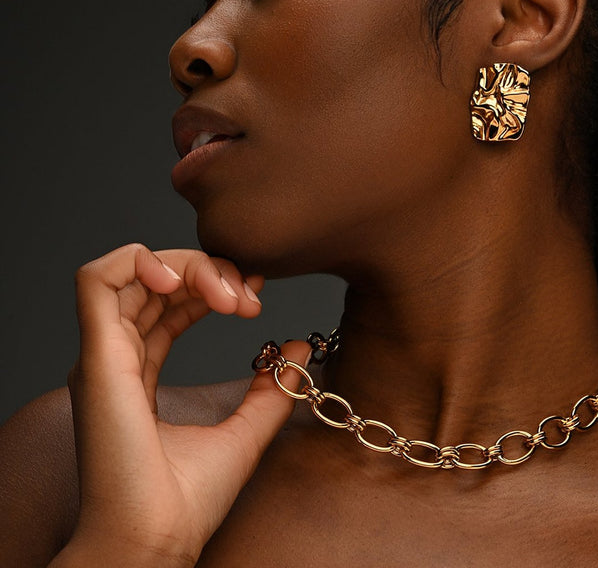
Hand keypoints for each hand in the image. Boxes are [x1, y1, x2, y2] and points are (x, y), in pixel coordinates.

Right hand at [51, 244, 309, 566]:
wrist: (155, 542)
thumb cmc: (186, 500)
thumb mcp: (246, 432)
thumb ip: (270, 389)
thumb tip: (299, 350)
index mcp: (139, 369)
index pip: (170, 303)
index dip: (212, 285)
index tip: (255, 297)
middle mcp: (118, 356)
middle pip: (155, 280)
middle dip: (207, 271)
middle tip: (248, 297)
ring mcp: (104, 354)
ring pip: (131, 272)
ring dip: (184, 264)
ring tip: (225, 293)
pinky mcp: (98, 356)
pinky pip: (95, 281)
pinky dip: (136, 261)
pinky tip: (180, 278)